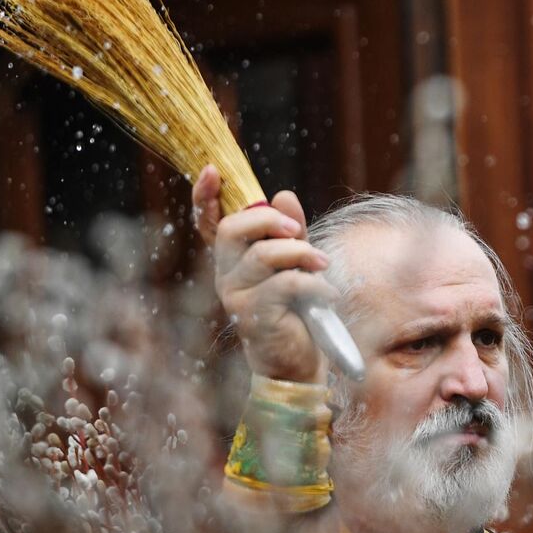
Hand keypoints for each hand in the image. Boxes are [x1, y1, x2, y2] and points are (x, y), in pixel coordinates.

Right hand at [193, 165, 336, 384]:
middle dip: (268, 221)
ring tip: (324, 265)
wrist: (298, 362)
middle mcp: (226, 274)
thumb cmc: (297, 310)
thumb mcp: (296, 263)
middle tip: (298, 230)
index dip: (205, 196)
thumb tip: (284, 194)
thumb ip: (290, 231)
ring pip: (262, 256)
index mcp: (234, 258)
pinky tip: (327, 294)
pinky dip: (312, 283)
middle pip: (233, 230)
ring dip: (300, 254)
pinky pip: (283, 284)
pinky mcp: (253, 316)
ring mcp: (236, 296)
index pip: (209, 222)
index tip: (212, 170)